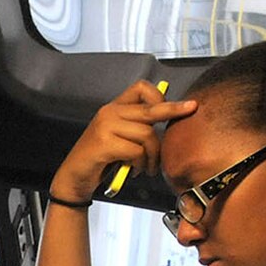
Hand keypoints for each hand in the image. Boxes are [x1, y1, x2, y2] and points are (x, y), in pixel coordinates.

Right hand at [51, 81, 196, 200]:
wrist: (73, 178)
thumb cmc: (99, 160)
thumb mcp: (118, 137)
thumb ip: (136, 125)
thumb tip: (168, 116)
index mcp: (113, 108)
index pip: (141, 88)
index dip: (159, 95)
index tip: (172, 107)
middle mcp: (109, 113)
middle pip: (150, 110)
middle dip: (174, 110)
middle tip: (191, 110)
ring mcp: (105, 127)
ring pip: (146, 134)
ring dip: (153, 155)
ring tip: (147, 167)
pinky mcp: (104, 144)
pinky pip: (136, 150)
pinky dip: (140, 163)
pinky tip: (134, 170)